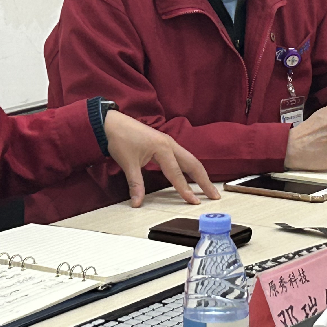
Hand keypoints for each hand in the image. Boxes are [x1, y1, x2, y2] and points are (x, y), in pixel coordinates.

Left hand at [104, 110, 219, 207]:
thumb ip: (135, 184)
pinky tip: (193, 176)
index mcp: (162, 148)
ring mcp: (169, 143)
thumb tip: (137, 203)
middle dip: (204, 180)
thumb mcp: (128, 163)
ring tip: (208, 188)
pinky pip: (183, 157)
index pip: (177, 173)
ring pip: (190, 160)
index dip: (185, 189)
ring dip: (200, 174)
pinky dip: (191, 168)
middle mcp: (170, 144)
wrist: (112, 123)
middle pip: (193, 164)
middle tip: (214, 196)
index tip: (194, 202)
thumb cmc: (120, 139)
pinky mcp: (165, 144)